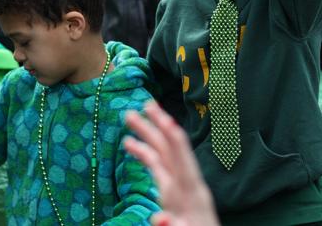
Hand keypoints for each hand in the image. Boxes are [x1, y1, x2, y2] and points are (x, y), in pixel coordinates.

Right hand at [124, 102, 218, 225]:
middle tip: (137, 108)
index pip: (181, 156)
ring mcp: (179, 186)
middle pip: (168, 149)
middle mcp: (185, 183)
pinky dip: (145, 156)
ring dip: (146, 136)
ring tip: (129, 119)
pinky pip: (157, 170)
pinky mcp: (173, 194)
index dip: (172, 135)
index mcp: (191, 191)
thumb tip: (159, 217)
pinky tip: (133, 147)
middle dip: (154, 127)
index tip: (163, 116)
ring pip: (161, 155)